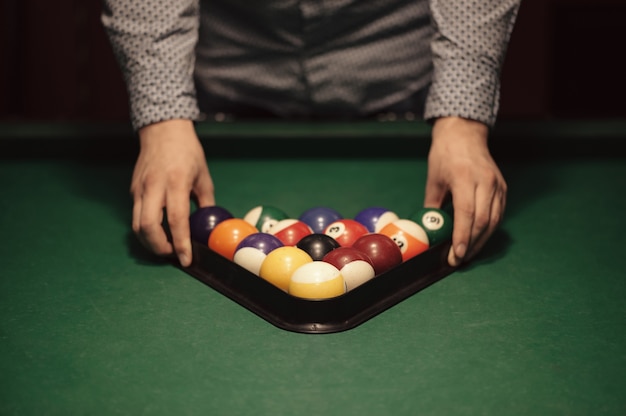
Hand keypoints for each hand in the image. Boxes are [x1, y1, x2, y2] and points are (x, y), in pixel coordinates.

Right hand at [131, 119, 214, 266]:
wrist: (163, 130)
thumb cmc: (188, 152)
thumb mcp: (203, 177)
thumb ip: (205, 204)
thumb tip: (209, 227)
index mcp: (176, 182)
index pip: (176, 219)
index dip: (180, 243)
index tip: (186, 259)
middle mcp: (154, 186)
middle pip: (147, 227)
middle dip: (158, 247)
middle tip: (172, 254)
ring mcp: (140, 188)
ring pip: (136, 225)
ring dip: (149, 242)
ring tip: (165, 246)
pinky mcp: (133, 190)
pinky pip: (135, 216)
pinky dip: (146, 230)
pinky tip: (158, 232)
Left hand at [424, 116, 506, 266]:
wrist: (465, 133)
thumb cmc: (445, 155)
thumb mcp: (433, 179)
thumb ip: (432, 206)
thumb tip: (429, 231)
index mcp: (465, 177)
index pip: (467, 213)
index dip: (462, 237)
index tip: (456, 254)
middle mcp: (485, 182)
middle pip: (482, 221)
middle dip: (471, 245)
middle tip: (458, 260)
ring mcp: (497, 185)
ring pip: (493, 221)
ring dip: (481, 241)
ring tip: (467, 255)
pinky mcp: (503, 188)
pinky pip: (498, 214)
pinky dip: (488, 230)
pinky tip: (477, 240)